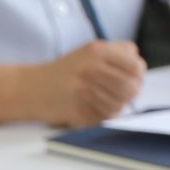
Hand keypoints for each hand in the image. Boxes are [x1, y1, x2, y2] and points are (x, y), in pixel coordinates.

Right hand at [31, 41, 145, 126]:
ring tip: (101, 100)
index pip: (136, 66)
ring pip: (119, 105)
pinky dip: (100, 117)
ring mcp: (82, 90)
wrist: (28, 88)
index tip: (131, 79)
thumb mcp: (90, 52)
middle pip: (131, 88)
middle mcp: (90, 68)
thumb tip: (141, 71)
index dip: (138, 75)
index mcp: (97, 51)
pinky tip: (89, 109)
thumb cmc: (66, 72)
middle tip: (120, 94)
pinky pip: (103, 118)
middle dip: (129, 94)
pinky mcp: (76, 109)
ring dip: (115, 107)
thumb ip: (119, 55)